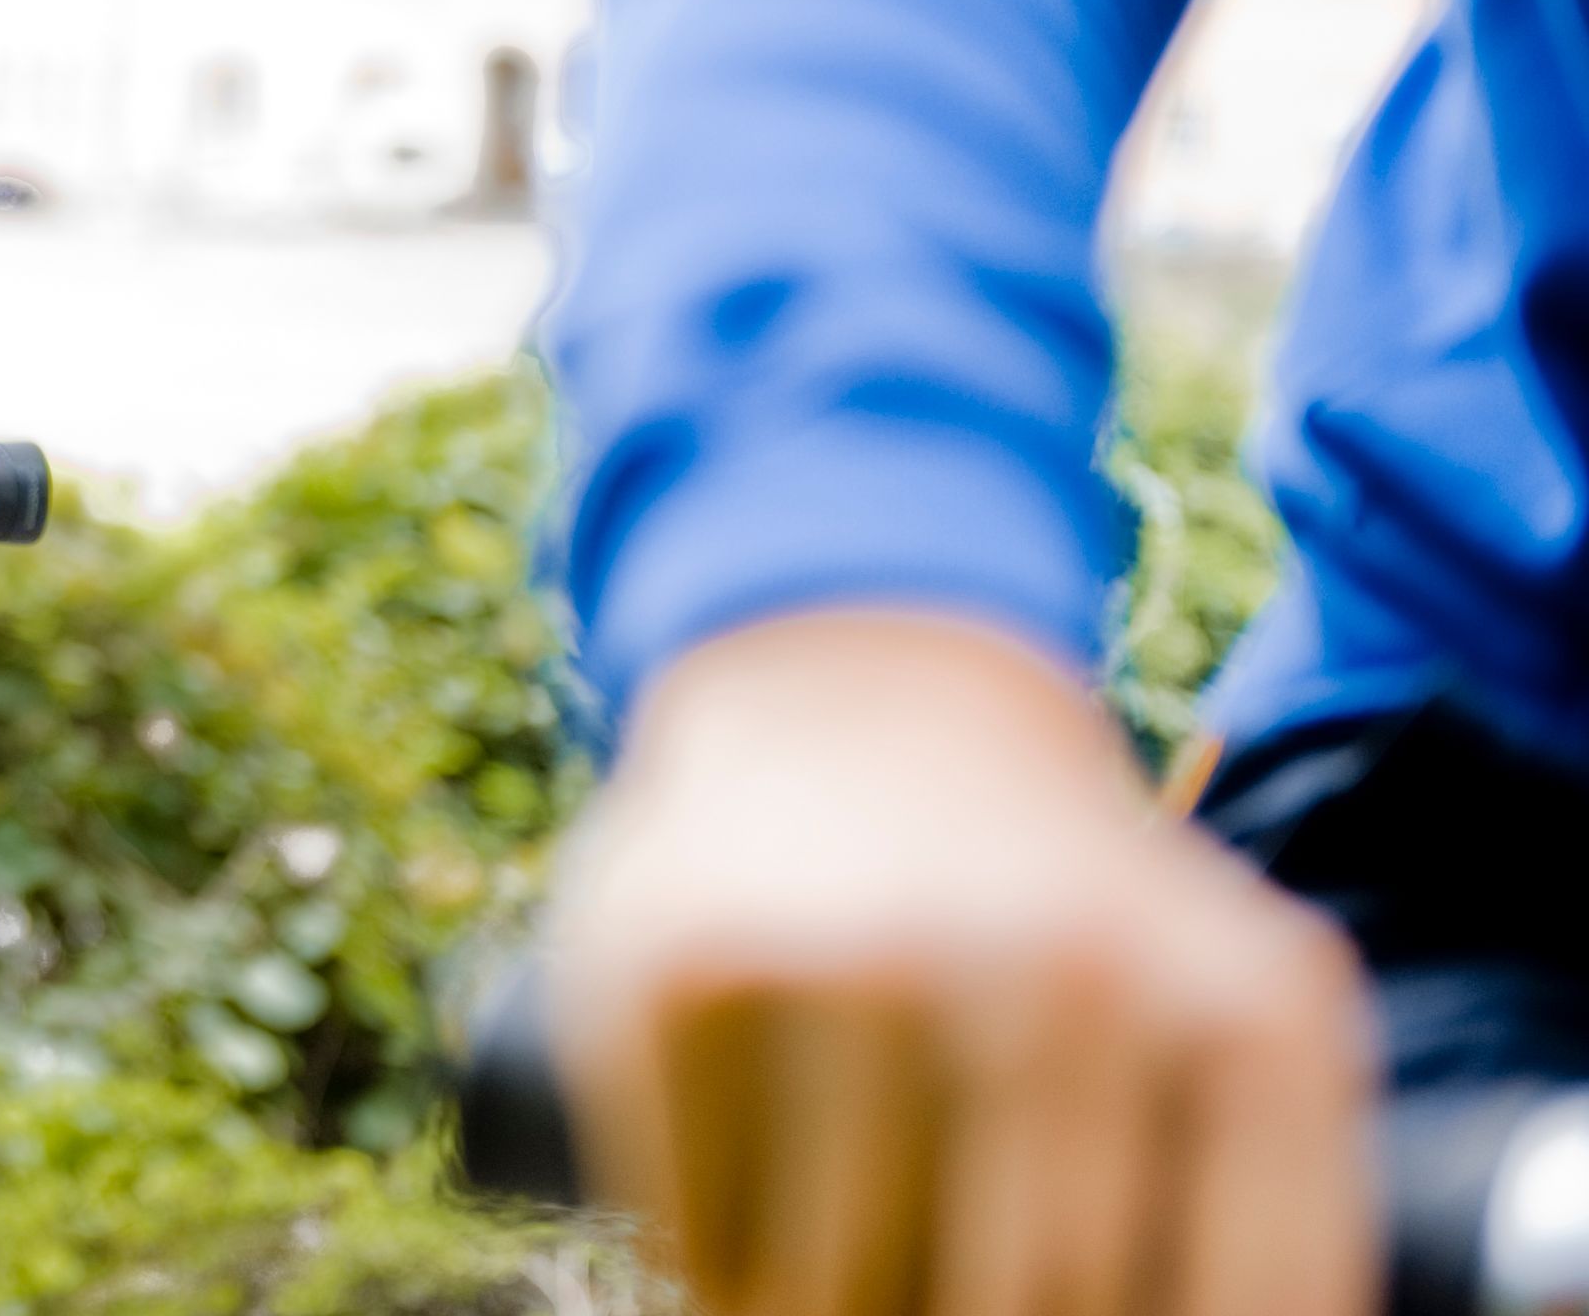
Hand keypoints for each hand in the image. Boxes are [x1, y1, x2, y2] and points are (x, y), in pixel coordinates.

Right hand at [548, 608, 1372, 1315]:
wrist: (860, 697)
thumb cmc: (1056, 929)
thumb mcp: (1228, 1039)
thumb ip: (1259, 1237)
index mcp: (1253, 1016)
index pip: (1236, 1305)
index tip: (1085, 1308)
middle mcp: (1068, 973)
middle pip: (1032, 1307)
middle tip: (945, 1275)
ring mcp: (870, 960)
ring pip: (843, 1292)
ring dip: (832, 1303)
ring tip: (847, 1250)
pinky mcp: (693, 958)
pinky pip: (704, 1225)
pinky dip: (714, 1254)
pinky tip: (744, 1194)